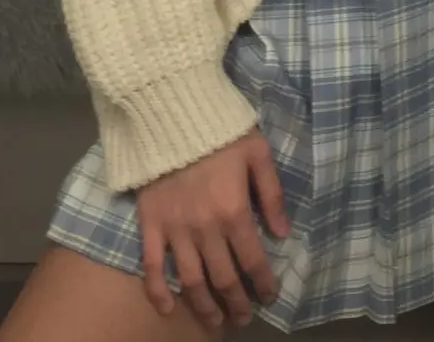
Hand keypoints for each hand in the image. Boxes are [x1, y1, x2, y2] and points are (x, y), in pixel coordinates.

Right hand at [136, 127, 288, 330]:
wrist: (172, 112)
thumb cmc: (221, 129)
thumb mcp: (258, 153)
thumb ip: (271, 194)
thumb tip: (283, 232)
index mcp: (234, 211)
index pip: (253, 260)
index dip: (263, 283)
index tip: (270, 297)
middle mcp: (205, 229)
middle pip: (223, 278)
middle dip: (237, 303)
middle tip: (244, 317)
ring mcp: (175, 231)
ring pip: (191, 281)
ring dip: (204, 306)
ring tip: (215, 321)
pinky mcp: (150, 226)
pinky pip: (152, 267)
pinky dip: (158, 292)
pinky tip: (168, 308)